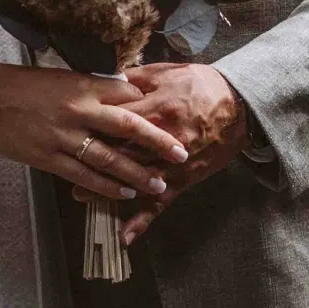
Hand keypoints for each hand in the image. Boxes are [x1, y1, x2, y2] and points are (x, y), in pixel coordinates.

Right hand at [0, 63, 189, 200]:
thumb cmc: (22, 85)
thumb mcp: (61, 77)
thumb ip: (91, 88)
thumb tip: (123, 92)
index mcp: (84, 86)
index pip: (129, 95)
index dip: (153, 107)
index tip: (173, 116)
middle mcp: (80, 110)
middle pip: (130, 127)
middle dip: (159, 142)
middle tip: (183, 153)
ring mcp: (64, 136)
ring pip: (110, 158)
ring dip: (138, 172)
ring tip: (159, 183)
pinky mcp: (49, 157)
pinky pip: (84, 176)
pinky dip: (107, 186)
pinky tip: (125, 193)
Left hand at [80, 63, 246, 244]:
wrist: (242, 106)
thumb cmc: (203, 85)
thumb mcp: (168, 72)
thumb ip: (135, 78)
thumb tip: (104, 79)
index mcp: (156, 108)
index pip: (116, 121)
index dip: (93, 127)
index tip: (70, 131)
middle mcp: (162, 140)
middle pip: (121, 153)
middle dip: (93, 162)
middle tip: (66, 168)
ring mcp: (173, 163)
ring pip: (135, 180)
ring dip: (108, 191)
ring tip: (82, 197)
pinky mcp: (184, 179)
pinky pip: (162, 202)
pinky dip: (144, 220)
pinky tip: (126, 236)